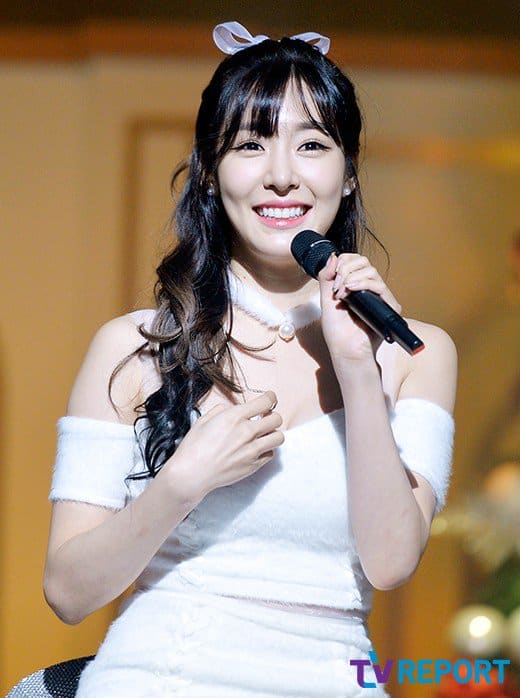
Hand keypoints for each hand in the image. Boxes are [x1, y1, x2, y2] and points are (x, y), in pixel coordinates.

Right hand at [166, 391, 283, 500]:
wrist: (191, 474)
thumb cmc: (194, 446)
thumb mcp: (204, 420)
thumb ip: (224, 410)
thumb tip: (236, 409)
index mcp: (234, 417)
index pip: (266, 402)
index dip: (270, 398)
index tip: (270, 398)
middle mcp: (247, 432)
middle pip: (277, 419)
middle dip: (272, 416)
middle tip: (265, 418)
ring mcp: (252, 450)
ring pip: (279, 437)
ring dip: (272, 433)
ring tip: (263, 435)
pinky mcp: (253, 466)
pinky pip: (271, 454)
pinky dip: (266, 450)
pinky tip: (255, 449)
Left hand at [318, 252, 401, 361]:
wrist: (345, 350)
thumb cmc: (337, 331)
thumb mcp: (326, 299)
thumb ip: (327, 278)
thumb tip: (332, 256)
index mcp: (355, 286)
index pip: (354, 261)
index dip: (343, 263)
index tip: (332, 278)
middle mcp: (369, 289)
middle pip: (363, 262)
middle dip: (345, 270)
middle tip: (336, 288)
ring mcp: (379, 297)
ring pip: (371, 271)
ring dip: (351, 278)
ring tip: (342, 294)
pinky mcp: (389, 306)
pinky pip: (380, 285)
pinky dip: (363, 283)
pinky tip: (351, 290)